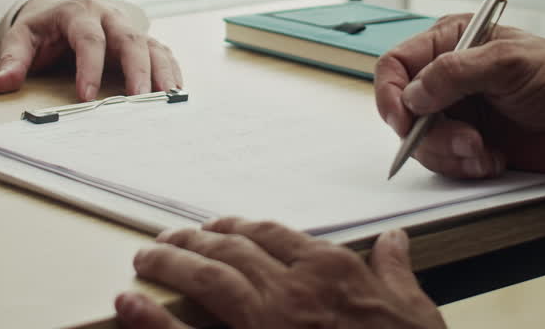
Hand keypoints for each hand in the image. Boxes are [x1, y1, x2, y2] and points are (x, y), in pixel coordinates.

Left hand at [0, 0, 181, 100]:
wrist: (60, 9)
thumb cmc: (43, 29)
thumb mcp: (22, 38)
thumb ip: (13, 59)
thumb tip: (2, 84)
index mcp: (78, 13)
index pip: (88, 38)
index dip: (90, 67)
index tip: (87, 97)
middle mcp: (109, 17)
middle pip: (129, 39)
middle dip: (137, 70)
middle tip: (140, 99)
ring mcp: (127, 27)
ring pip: (151, 45)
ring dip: (162, 72)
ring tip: (169, 99)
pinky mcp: (140, 39)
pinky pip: (161, 52)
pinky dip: (170, 71)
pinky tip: (176, 92)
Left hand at [115, 218, 445, 328]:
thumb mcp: (416, 312)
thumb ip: (397, 272)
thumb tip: (395, 243)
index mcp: (331, 270)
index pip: (273, 233)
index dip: (240, 226)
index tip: (220, 226)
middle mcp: (293, 289)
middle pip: (232, 247)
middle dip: (195, 238)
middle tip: (171, 237)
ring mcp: (265, 323)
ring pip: (207, 276)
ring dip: (171, 260)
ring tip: (147, 256)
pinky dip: (151, 319)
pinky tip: (128, 305)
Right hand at [375, 14, 544, 177]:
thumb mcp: (509, 63)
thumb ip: (456, 73)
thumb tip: (414, 93)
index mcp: (451, 42)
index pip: (397, 64)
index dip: (390, 93)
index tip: (403, 120)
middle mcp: (448, 77)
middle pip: (404, 110)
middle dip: (431, 134)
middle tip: (467, 143)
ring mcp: (458, 112)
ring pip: (422, 141)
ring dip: (451, 154)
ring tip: (485, 154)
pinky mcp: (470, 143)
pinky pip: (445, 162)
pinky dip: (465, 167)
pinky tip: (494, 160)